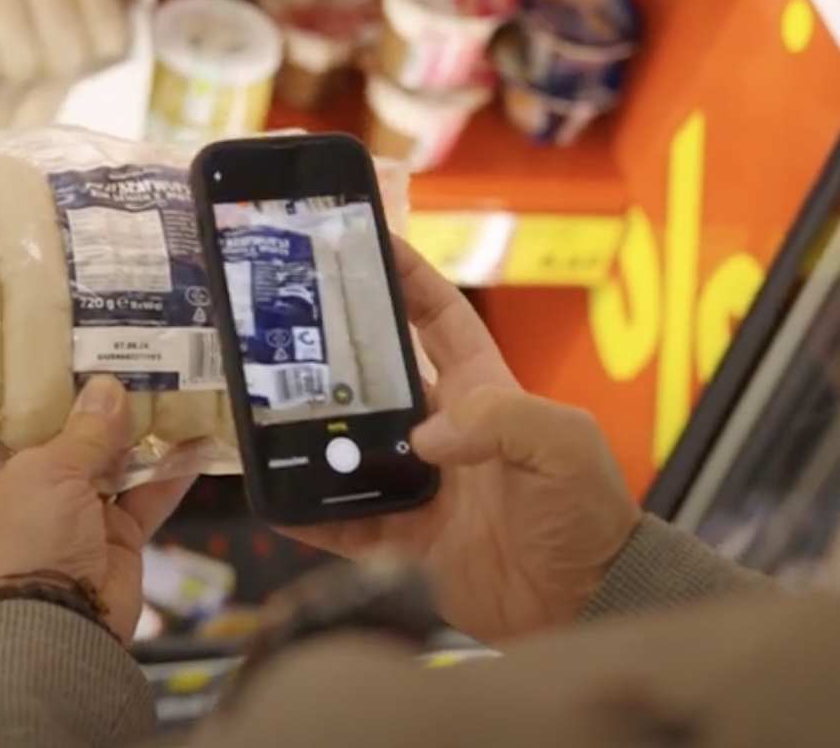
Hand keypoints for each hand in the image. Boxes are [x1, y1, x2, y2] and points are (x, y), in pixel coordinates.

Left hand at [0, 376, 194, 642]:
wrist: (62, 628)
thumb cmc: (30, 536)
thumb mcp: (49, 471)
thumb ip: (85, 429)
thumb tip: (109, 385)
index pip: (1, 423)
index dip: (29, 390)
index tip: (60, 352)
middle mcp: (24, 494)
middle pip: (62, 439)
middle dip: (96, 406)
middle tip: (126, 358)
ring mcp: (72, 517)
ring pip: (109, 464)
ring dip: (138, 434)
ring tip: (168, 386)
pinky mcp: (113, 537)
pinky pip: (143, 497)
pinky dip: (169, 473)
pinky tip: (197, 440)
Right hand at [285, 238, 639, 644]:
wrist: (585, 604)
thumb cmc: (585, 510)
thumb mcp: (562, 442)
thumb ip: (500, 420)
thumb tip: (421, 439)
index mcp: (478, 391)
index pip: (436, 317)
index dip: (406, 277)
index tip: (365, 243)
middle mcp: (437, 429)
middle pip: (373, 379)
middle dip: (331, 353)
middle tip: (283, 331)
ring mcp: (413, 484)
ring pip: (344, 447)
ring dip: (308, 433)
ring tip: (263, 411)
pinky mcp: (398, 538)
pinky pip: (339, 522)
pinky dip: (305, 512)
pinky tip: (272, 495)